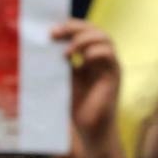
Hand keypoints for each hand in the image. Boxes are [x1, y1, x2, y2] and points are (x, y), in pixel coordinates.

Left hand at [52, 19, 119, 145]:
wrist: (90, 130)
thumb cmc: (77, 108)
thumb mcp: (63, 81)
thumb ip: (59, 64)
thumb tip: (43, 47)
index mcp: (89, 57)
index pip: (83, 31)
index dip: (68, 27)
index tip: (50, 31)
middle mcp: (101, 58)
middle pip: (94, 29)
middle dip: (74, 28)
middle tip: (54, 34)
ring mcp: (109, 65)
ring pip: (104, 38)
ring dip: (83, 39)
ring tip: (67, 51)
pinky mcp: (114, 76)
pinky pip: (109, 54)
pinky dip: (95, 51)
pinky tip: (81, 58)